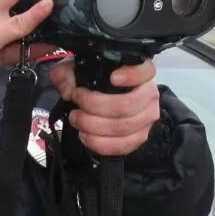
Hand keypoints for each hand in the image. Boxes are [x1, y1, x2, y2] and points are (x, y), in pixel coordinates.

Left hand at [45, 58, 159, 157]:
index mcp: (140, 73)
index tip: (112, 78)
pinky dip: (101, 144)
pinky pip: (123, 146)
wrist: (99, 99)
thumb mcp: (75, 69)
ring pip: (124, 128)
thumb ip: (66, 74)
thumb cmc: (93, 81)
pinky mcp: (140, 137)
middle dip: (95, 107)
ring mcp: (147, 118)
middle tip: (77, 105)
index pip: (145, 71)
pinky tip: (86, 137)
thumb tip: (69, 90)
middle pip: (127, 105)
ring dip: (95, 127)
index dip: (131, 75)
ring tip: (77, 121)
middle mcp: (149, 94)